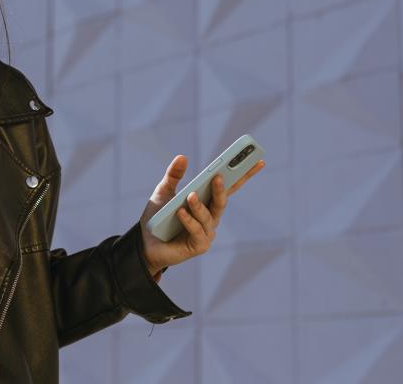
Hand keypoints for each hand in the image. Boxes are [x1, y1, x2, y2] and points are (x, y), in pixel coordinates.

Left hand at [138, 155, 264, 276]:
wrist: (144, 244)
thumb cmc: (158, 218)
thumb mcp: (163, 192)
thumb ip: (174, 175)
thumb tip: (182, 156)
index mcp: (207, 201)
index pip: (230, 186)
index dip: (244, 174)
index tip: (258, 160)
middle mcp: (211, 217)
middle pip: (222, 201)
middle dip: (222, 189)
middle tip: (218, 176)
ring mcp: (206, 233)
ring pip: (208, 216)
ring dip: (199, 206)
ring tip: (190, 195)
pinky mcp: (199, 246)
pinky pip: (196, 231)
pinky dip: (188, 221)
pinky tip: (180, 212)